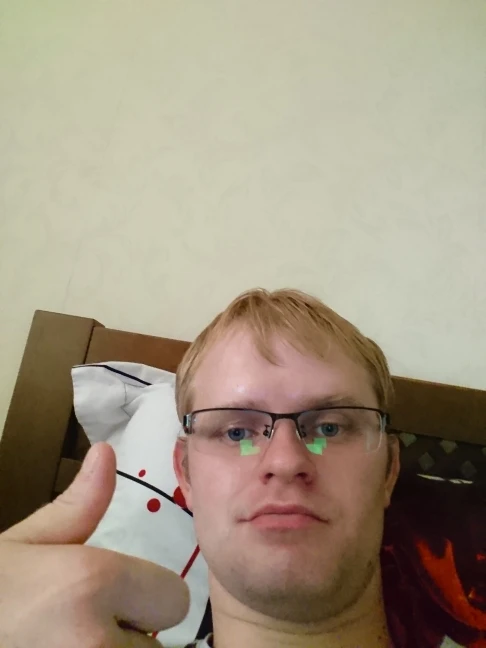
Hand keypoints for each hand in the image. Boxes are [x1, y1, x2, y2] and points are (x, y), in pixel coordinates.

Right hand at [0, 442, 188, 646]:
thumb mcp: (22, 544)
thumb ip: (78, 505)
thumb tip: (107, 452)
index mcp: (91, 583)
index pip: (173, 598)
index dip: (145, 596)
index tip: (111, 597)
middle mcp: (97, 645)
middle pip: (157, 644)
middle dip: (130, 634)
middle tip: (77, 629)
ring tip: (63, 644)